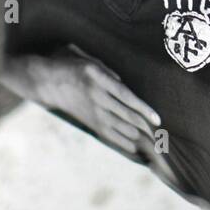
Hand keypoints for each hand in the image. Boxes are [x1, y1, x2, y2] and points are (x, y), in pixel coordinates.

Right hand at [10, 47, 161, 157]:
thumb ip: (110, 73)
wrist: (46, 82)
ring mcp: (92, 111)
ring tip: (155, 144)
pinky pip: (109, 135)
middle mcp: (96, 97)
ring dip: (138, 136)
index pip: (126, 96)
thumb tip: (127, 88)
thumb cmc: (71, 66)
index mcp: (97, 78)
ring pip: (120, 127)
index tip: (157, 119)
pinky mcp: (89, 122)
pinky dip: (124, 142)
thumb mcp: (90, 61)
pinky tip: (136, 148)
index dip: (143, 108)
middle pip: (126, 115)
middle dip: (146, 127)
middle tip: (163, 136)